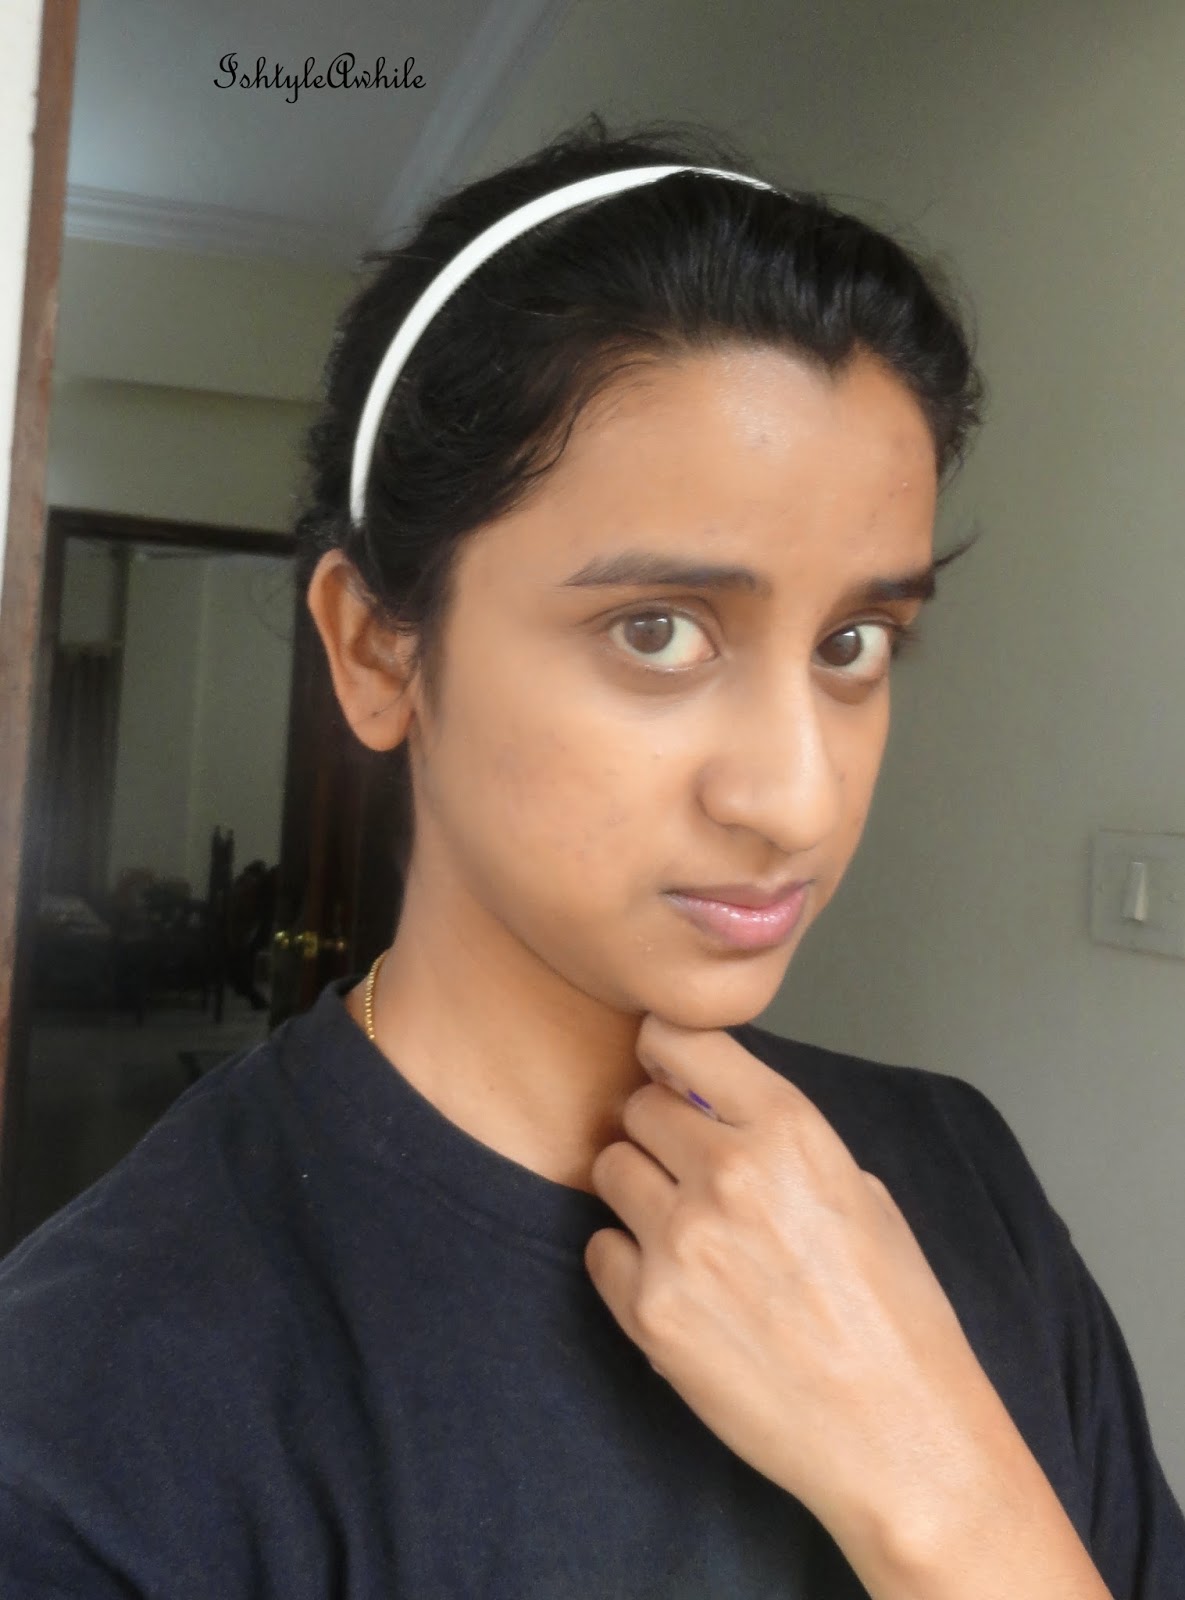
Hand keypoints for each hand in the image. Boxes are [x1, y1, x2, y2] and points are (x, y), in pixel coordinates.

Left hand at [584, 1014, 1031, 1563]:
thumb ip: (780, 1139)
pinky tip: (678, 1287)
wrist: (898, 1436)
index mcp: (790, 1131)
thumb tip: (717, 1107)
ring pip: (610, 1169)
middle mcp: (729, 1172)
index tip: (671, 1074)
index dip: (669, 1055)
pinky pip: (600, 1248)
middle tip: (693, 1176)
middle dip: (660, 1134)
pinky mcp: (649, 1310)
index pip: (682, 1040)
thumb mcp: (860, 1191)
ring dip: (639, 1193)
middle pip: (639, 1106)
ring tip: (689, 1234)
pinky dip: (627, 1262)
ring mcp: (682, 1241)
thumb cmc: (896, 1317)